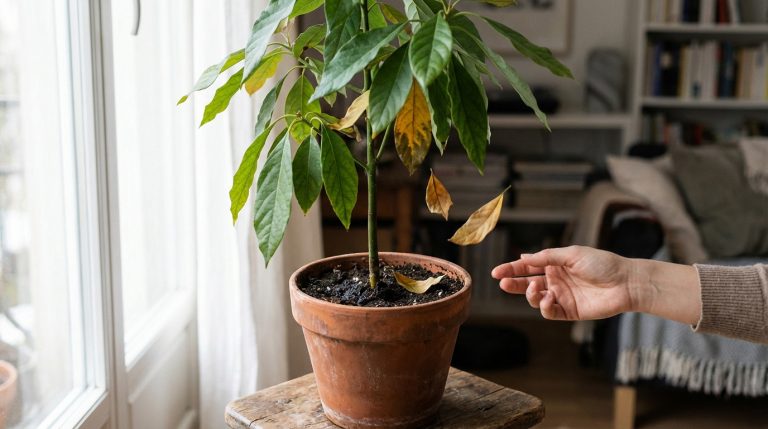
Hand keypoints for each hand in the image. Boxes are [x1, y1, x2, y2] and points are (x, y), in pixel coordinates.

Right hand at [491, 246, 635, 320]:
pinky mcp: (569, 312)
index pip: (528, 267)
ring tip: (534, 289)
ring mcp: (562, 297)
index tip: (496, 273)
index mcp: (555, 265)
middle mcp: (556, 281)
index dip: (511, 269)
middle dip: (514, 284)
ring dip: (530, 295)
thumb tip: (523, 257)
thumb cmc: (601, 263)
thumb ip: (546, 257)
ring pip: (536, 299)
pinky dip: (544, 306)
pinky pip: (550, 311)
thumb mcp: (571, 254)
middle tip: (503, 283)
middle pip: (527, 284)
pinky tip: (548, 299)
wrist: (625, 283)